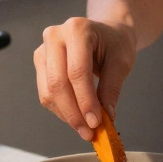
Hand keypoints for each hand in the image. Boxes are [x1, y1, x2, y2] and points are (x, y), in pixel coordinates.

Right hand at [34, 17, 136, 140]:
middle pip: (58, 83)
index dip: (85, 101)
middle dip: (73, 113)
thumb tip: (105, 117)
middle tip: (89, 132)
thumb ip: (111, 88)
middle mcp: (55, 36)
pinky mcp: (40, 62)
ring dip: (66, 114)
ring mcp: (44, 49)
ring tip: (85, 128)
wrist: (106, 33)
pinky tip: (76, 116)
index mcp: (77, 29)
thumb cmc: (115, 43)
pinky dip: (61, 110)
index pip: (77, 72)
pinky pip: (46, 93)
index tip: (95, 122)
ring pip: (48, 91)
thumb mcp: (122, 62)